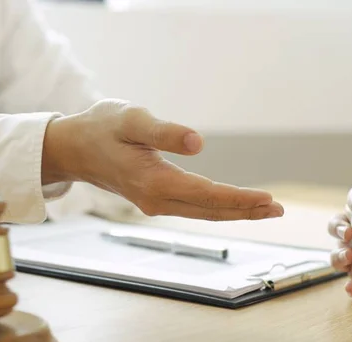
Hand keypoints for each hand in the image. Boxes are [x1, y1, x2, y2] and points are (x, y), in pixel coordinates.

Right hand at [41, 99, 283, 220]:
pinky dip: (217, 207)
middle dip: (245, 211)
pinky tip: (232, 204)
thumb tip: (197, 143)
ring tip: (264, 209)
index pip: (207, 195)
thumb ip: (164, 131)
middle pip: (209, 211)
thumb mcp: (131, 119)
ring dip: (234, 211)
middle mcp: (156, 199)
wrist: (74, 148)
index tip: (268, 200)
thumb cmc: (101, 129)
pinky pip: (193, 208)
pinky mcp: (154, 199)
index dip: (239, 199)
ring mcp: (154, 203)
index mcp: (154, 181)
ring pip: (202, 212)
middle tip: (278, 210)